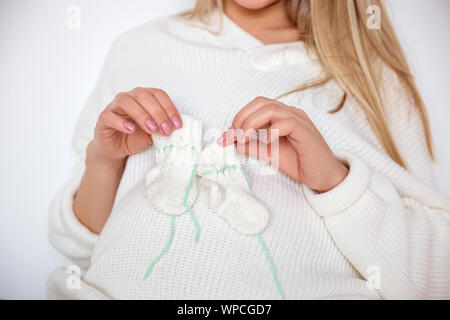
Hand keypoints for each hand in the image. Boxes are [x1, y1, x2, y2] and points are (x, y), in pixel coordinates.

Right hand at [92, 87, 181, 165]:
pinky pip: (109, 116)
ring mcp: (114, 106)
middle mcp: (129, 97)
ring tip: (151, 129)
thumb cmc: (136, 137)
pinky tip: (131, 130)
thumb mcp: (154, 133)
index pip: (158, 94)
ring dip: (142, 115)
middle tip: (166, 129)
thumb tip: (175, 128)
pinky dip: (121, 122)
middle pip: (143, 95)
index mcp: (144, 97)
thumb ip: (162, 128)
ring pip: (126, 102)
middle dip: (157, 112)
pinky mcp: (103, 118)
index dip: (169, 108)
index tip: (177, 125)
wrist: (117, 149)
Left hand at [219, 97, 348, 192]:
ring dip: (252, 122)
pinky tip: (267, 142)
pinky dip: (272, 130)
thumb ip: (251, 146)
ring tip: (245, 138)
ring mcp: (299, 120)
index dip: (239, 117)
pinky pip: (287, 122)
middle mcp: (290, 113)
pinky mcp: (306, 132)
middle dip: (242, 117)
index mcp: (281, 116)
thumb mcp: (268, 154)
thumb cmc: (299, 163)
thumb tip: (232, 140)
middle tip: (235, 135)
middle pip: (261, 102)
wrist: (323, 177)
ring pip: (271, 109)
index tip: (227, 136)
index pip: (256, 106)